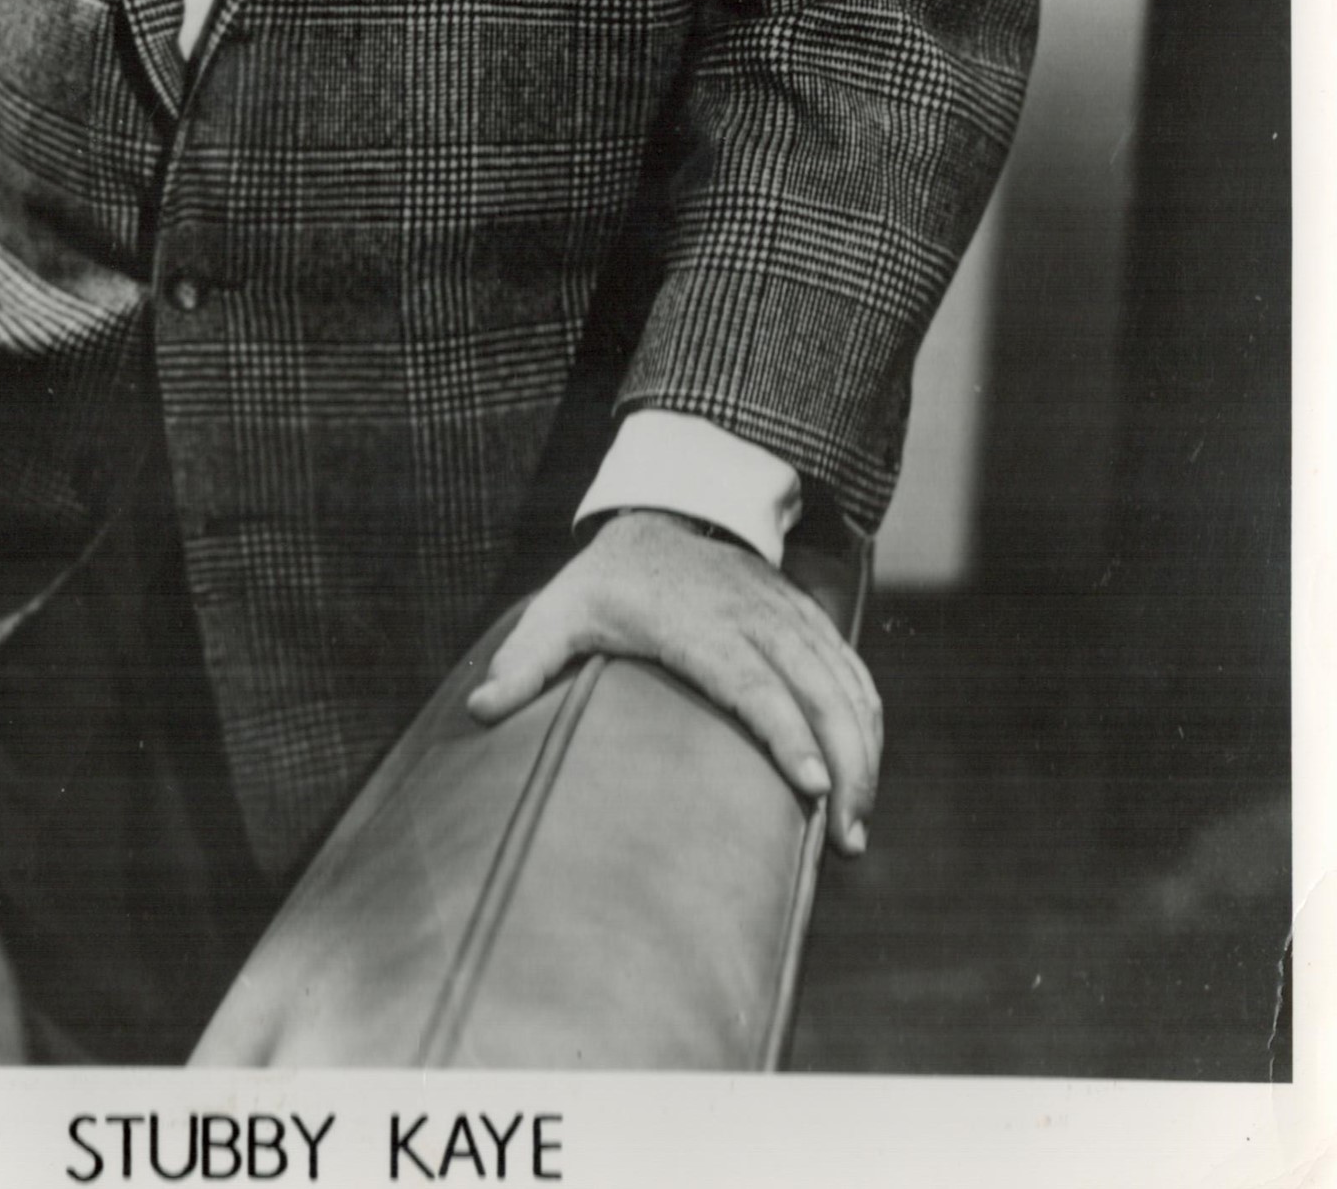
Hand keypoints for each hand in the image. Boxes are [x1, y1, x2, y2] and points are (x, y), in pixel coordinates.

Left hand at [466, 509, 881, 853]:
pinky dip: (868, 719)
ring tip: (856, 827)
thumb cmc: (607, 578)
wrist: (664, 507)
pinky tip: (867, 772)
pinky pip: (851, 668)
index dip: (783, 732)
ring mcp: (786, 616)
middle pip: (815, 690)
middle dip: (843, 763)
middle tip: (846, 840)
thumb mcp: (559, 610)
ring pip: (844, 682)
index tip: (808, 786)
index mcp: (695, 623)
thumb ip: (524, 660)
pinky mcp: (806, 618)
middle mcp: (752, 618)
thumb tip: (480, 709)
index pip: (750, 681)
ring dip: (863, 752)